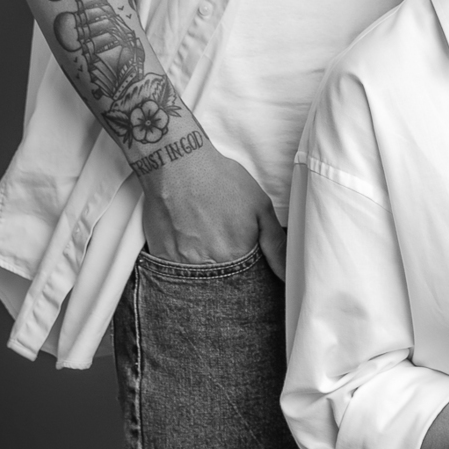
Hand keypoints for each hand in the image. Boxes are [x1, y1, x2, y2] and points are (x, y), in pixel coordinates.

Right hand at [140, 140, 286, 276]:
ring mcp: (181, 264)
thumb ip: (276, 244)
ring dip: (203, 263)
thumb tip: (287, 273)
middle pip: (221, 283)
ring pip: (197, 278)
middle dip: (224, 267)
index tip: (241, 254)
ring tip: (203, 236)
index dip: (246, 272)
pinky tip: (186, 239)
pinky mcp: (161, 257)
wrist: (178, 165)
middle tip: (219, 239)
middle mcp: (209, 264)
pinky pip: (173, 271)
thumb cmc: (221, 181)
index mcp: (236, 256)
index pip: (247, 283)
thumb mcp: (260, 206)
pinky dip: (181, 260)